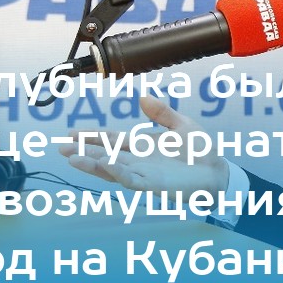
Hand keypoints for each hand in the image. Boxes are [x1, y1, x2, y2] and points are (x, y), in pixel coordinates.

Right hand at [59, 96, 228, 195]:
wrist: (220, 172)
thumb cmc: (202, 152)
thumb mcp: (182, 125)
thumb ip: (162, 113)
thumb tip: (143, 96)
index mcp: (142, 146)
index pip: (111, 140)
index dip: (92, 136)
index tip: (71, 133)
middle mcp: (139, 161)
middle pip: (105, 154)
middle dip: (83, 151)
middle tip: (61, 147)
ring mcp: (145, 174)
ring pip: (112, 169)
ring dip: (93, 163)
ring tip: (72, 158)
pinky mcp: (155, 186)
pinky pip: (131, 179)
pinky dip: (117, 171)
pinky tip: (104, 163)